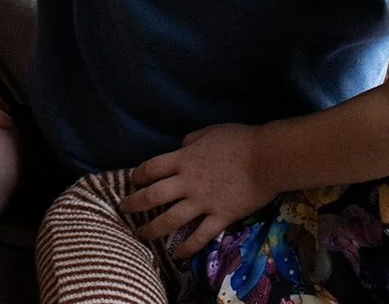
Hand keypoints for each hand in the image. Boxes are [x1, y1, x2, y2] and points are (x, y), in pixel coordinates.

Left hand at [122, 125, 267, 257]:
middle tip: (123, 209)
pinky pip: (200, 236)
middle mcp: (188, 182)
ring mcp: (203, 202)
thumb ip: (191, 140)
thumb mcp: (210, 132)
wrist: (266, 158)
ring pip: (171, 219)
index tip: (132, 180)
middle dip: (135, 204)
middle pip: (154, 195)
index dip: (139, 174)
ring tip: (140, 235)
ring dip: (152, 229)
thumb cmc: (239, 140)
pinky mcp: (220, 217)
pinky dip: (187, 248)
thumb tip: (181, 146)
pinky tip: (177, 255)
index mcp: (184, 159)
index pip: (152, 167)